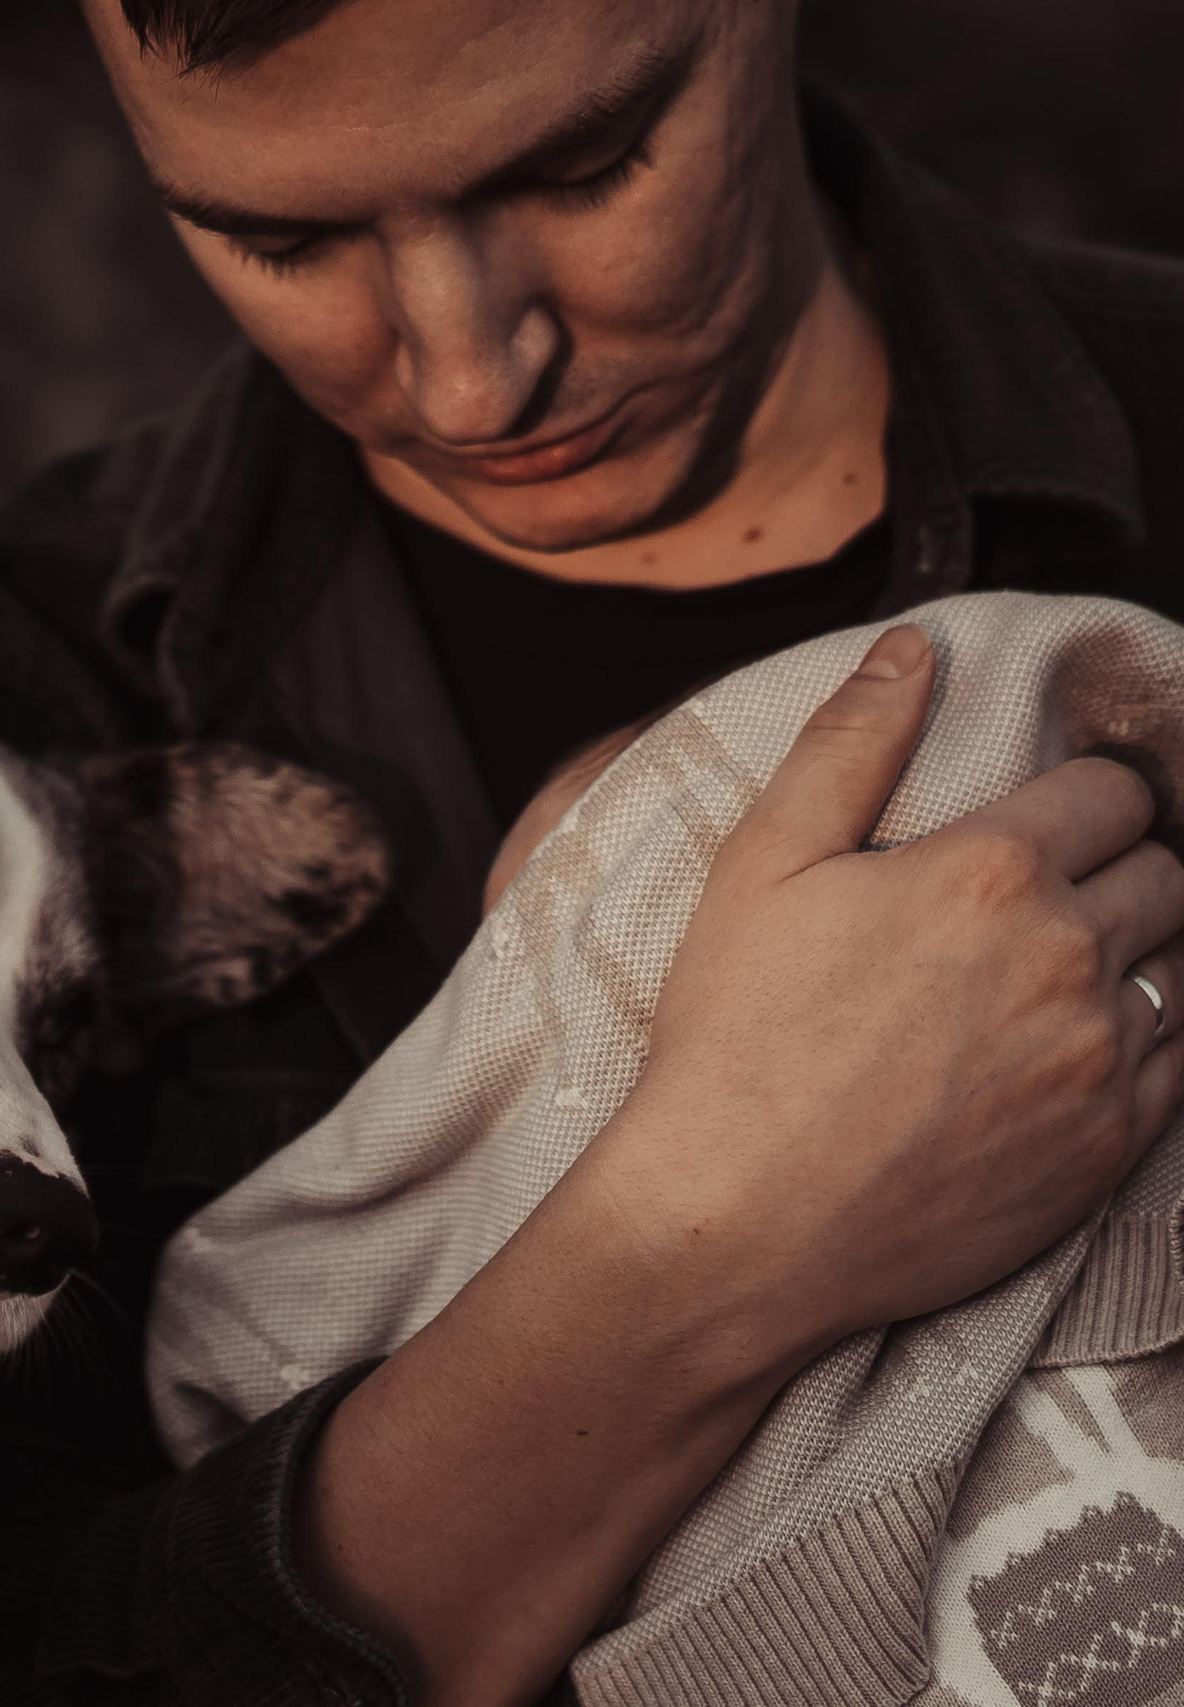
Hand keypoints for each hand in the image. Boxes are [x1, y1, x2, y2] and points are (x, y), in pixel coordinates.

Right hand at [583, 621, 1183, 1364]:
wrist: (738, 1221)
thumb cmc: (735, 1042)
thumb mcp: (759, 868)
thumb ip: (846, 745)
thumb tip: (912, 650)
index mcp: (988, 871)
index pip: (1110, 789)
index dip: (1082, 795)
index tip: (1049, 817)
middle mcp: (1068, 954)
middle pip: (1164, 870)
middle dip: (1119, 866)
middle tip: (1043, 898)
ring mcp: (1103, 1056)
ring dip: (1137, 952)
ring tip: (1054, 977)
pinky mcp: (1113, 1143)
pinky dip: (1146, 1042)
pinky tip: (1066, 1052)